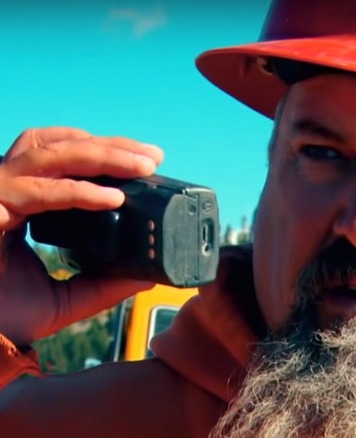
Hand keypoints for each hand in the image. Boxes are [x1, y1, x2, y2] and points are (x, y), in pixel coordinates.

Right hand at [0, 127, 164, 345]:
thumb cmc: (7, 317)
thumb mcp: (67, 298)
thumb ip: (103, 284)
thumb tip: (147, 276)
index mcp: (22, 203)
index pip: (61, 157)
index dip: (103, 150)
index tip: (147, 159)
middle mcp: (6, 192)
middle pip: (58, 147)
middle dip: (110, 146)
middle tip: (153, 156)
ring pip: (48, 156)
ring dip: (100, 156)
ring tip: (140, 167)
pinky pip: (36, 194)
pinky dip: (76, 192)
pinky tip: (111, 198)